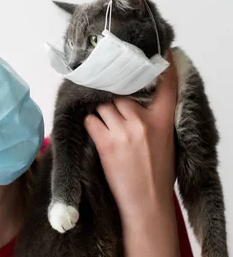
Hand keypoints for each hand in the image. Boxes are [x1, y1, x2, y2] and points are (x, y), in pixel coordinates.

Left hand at [84, 51, 177, 222]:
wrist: (147, 203)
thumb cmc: (158, 173)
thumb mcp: (167, 140)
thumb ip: (156, 118)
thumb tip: (142, 99)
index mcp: (163, 120)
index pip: (166, 85)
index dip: (163, 66)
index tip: (160, 53)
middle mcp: (143, 121)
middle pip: (121, 93)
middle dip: (114, 96)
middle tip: (112, 102)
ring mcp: (123, 131)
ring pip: (103, 104)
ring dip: (101, 110)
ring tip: (105, 122)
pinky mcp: (105, 143)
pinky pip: (90, 120)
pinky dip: (90, 123)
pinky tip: (96, 132)